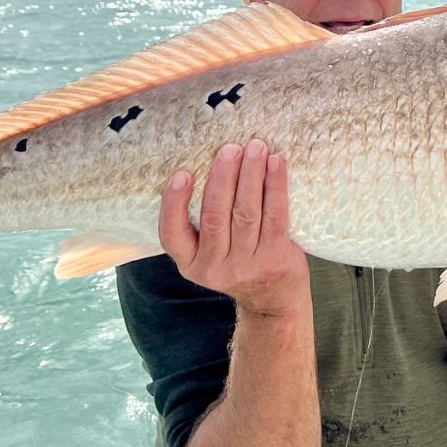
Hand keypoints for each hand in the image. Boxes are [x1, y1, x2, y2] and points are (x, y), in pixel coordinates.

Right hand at [159, 139, 310, 316]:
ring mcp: (246, 265)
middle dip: (223, 177)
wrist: (274, 298)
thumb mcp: (209, 253)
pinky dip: (275, 186)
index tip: (182, 174)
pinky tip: (275, 164)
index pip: (171, 234)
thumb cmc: (239, 261)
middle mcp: (214, 267)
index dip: (174, 203)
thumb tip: (210, 163)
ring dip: (250, 175)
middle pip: (215, 216)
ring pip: (245, 213)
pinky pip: (275, 216)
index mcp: (190, 262)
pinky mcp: (275, 258)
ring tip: (255, 148)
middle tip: (230, 149)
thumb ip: (202, 222)